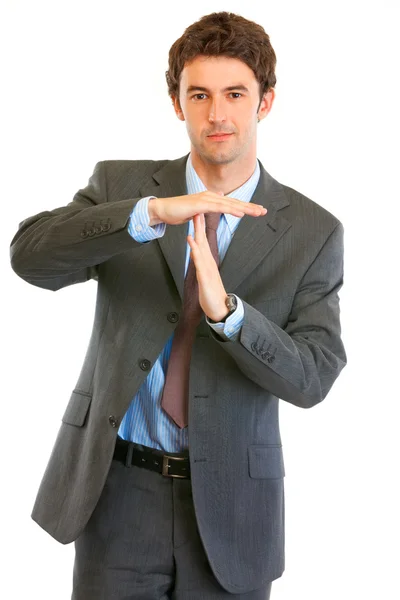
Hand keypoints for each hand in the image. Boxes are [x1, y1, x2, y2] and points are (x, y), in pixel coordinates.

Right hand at [149, 191, 266, 225]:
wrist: (163, 210)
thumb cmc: (178, 212)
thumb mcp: (196, 211)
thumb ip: (207, 208)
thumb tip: (216, 205)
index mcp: (211, 198)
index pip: (231, 203)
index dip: (245, 207)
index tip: (257, 211)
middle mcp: (210, 196)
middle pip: (234, 202)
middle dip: (250, 207)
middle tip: (264, 211)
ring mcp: (205, 199)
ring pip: (229, 204)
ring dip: (244, 208)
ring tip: (257, 212)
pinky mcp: (200, 204)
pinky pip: (218, 208)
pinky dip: (231, 210)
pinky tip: (241, 213)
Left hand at [187, 209, 228, 321]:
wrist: (220, 309)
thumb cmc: (211, 293)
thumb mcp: (205, 275)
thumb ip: (202, 264)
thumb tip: (198, 253)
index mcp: (208, 261)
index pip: (203, 240)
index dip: (200, 226)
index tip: (198, 212)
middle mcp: (208, 262)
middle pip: (203, 239)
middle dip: (200, 223)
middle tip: (198, 208)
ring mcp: (207, 269)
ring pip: (202, 247)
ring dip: (198, 232)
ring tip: (196, 219)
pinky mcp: (205, 277)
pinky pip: (199, 262)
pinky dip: (196, 251)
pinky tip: (192, 243)